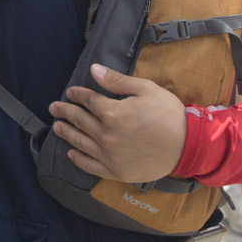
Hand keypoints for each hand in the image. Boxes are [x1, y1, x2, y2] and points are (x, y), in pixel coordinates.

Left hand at [47, 65, 188, 184]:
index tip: (71, 92)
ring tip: (57, 127)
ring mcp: (109, 155)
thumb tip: (94, 70)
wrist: (187, 145)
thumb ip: (117, 81)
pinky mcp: (115, 171)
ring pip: (80, 142)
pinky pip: (90, 166)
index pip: (88, 101)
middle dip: (65, 112)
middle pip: (80, 120)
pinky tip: (71, 153)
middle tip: (54, 108)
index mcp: (113, 113)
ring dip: (66, 133)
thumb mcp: (145, 89)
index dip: (77, 95)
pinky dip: (78, 159)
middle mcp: (106, 135)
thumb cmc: (169, 114)